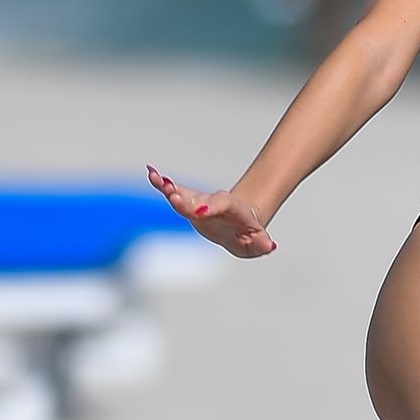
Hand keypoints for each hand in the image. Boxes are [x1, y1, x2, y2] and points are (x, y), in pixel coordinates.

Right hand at [146, 165, 277, 257]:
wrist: (240, 219)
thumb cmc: (249, 233)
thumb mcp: (258, 242)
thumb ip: (262, 243)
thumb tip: (269, 246)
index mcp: (231, 210)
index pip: (222, 205)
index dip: (212, 207)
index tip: (200, 211)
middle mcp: (212, 203)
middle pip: (198, 199)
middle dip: (185, 200)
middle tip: (172, 196)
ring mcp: (198, 201)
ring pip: (183, 193)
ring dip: (170, 188)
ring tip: (156, 179)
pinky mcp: (187, 203)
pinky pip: (173, 192)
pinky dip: (161, 183)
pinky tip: (150, 173)